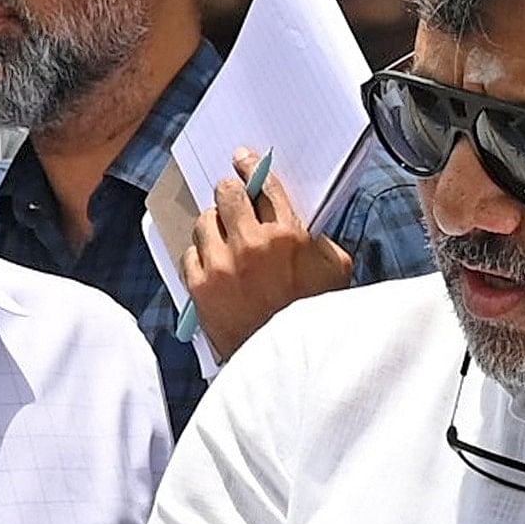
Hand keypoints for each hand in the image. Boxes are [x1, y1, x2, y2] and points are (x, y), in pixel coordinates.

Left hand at [185, 150, 352, 360]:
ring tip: (223, 236)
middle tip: (230, 193)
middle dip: (229, 190)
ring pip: (205, 221)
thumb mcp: (335, 271)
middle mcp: (251, 244)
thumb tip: (302, 226)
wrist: (283, 363)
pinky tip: (212, 263)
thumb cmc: (313, 319)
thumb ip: (319, 241)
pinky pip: (189, 253)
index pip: (265, 186)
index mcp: (288, 235)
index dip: (252, 167)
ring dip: (214, 224)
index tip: (243, 160)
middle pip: (228, 193)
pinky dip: (199, 255)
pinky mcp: (200, 287)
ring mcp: (222, 265)